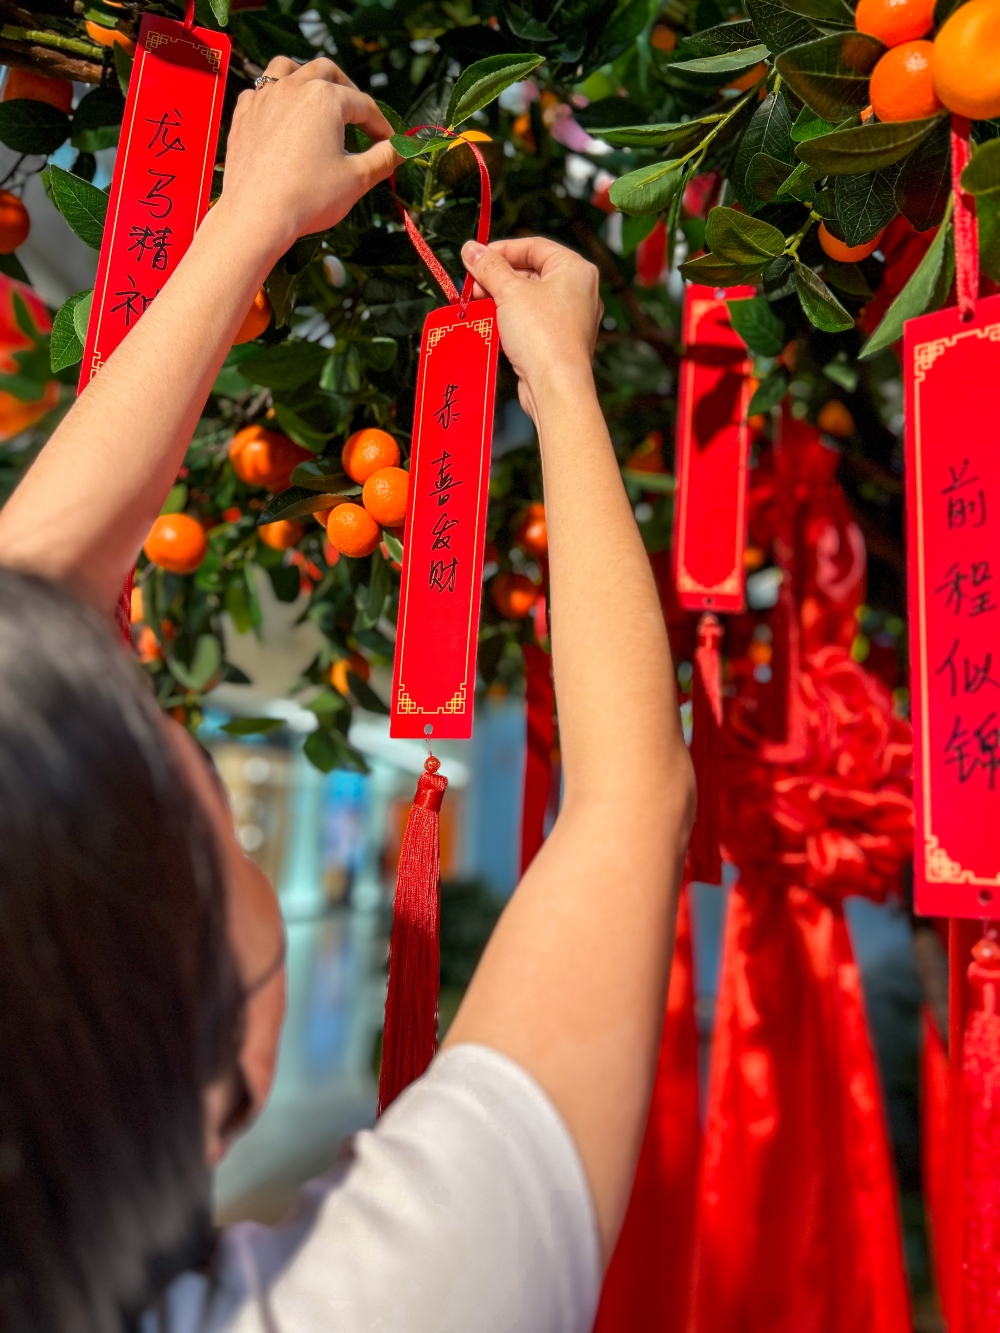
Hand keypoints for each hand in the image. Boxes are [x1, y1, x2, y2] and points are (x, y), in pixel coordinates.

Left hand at [219, 57, 400, 260]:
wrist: (257, 215)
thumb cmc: (310, 197)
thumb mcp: (357, 179)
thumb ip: (384, 158)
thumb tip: (403, 148)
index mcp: (326, 97)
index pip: (363, 106)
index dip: (380, 125)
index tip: (388, 143)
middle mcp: (294, 86)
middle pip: (327, 72)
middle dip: (347, 89)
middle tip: (357, 113)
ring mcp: (265, 97)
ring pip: (288, 68)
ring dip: (306, 77)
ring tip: (316, 97)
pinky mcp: (244, 113)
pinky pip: (261, 91)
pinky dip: (276, 96)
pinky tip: (283, 115)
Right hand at [460, 237, 601, 421]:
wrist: (556, 387)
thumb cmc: (541, 334)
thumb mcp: (509, 292)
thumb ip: (489, 267)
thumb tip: (470, 249)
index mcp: (575, 269)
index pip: (534, 246)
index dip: (501, 250)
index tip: (475, 258)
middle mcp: (578, 291)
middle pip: (531, 272)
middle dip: (497, 278)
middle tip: (472, 286)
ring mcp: (571, 318)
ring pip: (530, 299)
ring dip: (500, 300)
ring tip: (476, 305)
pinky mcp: (560, 341)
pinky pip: (533, 321)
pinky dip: (511, 320)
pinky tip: (491, 325)